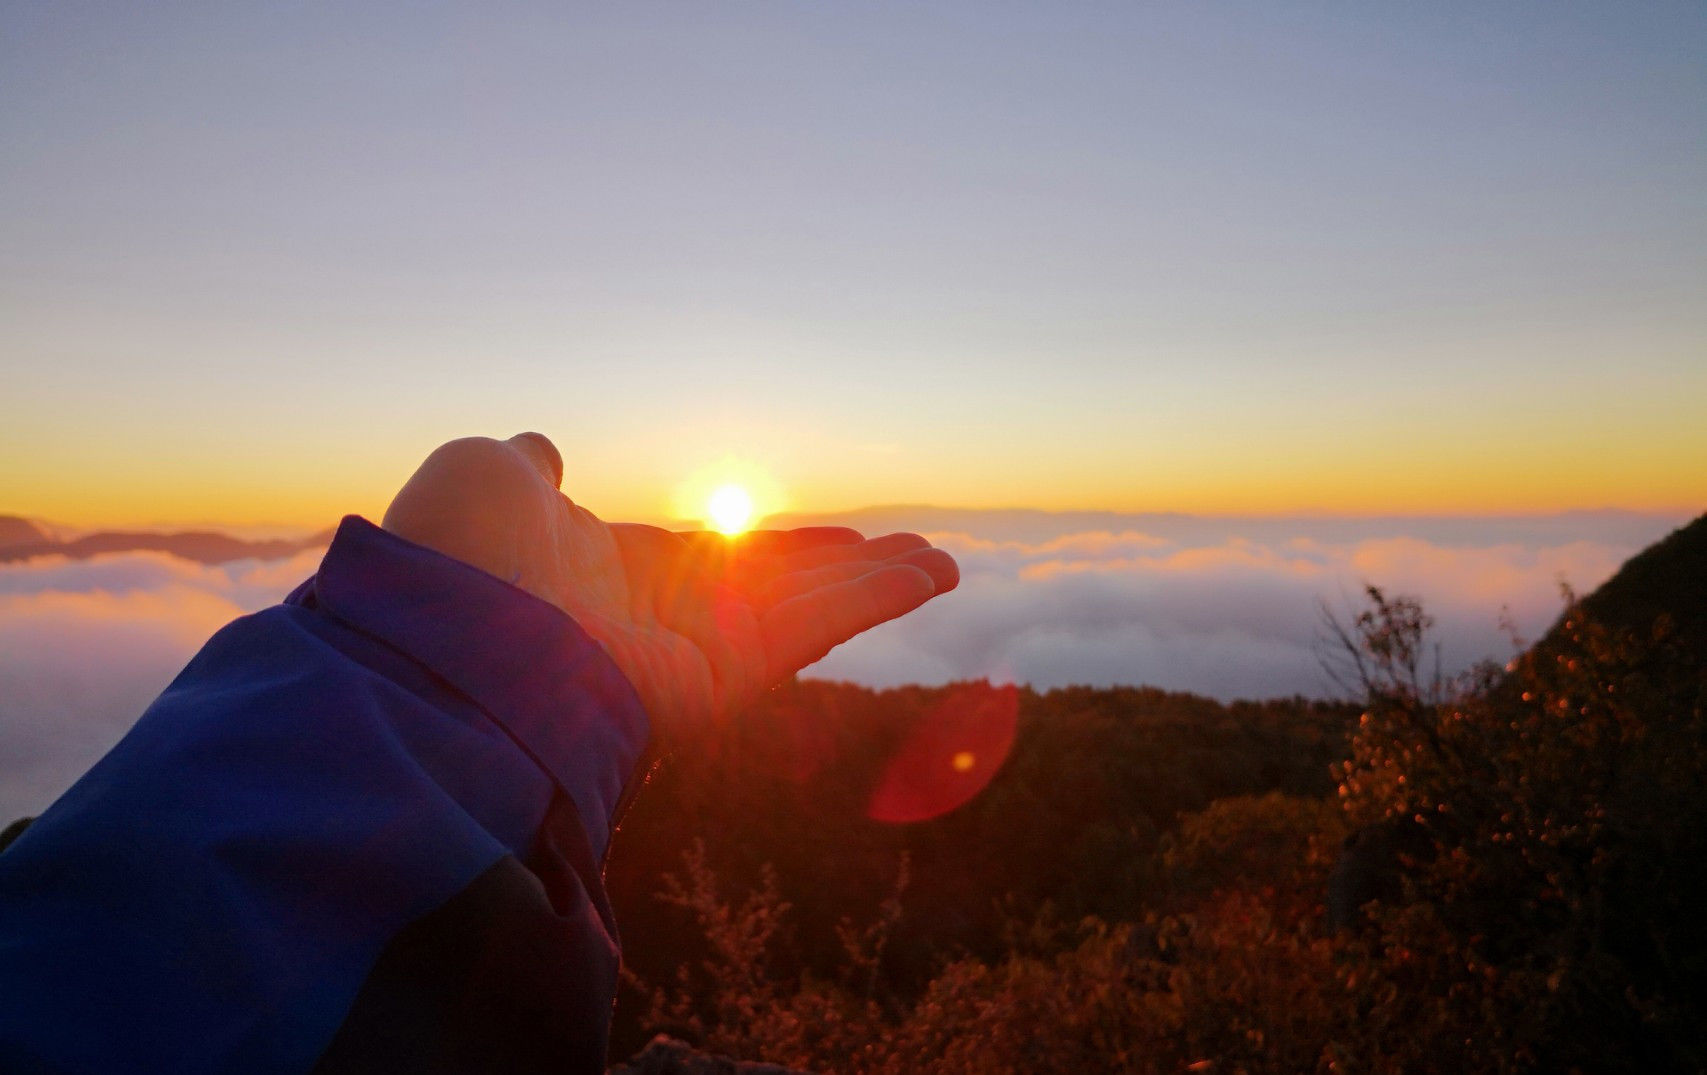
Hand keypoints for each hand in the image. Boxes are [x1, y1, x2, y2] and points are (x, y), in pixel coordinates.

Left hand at [380, 433, 957, 738]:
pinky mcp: (729, 676)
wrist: (447, 640)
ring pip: (811, 608)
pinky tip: (932, 576)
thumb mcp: (488, 478)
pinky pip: (817, 629)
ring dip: (881, 585)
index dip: (774, 545)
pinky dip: (878, 602)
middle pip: (776, 583)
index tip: (822, 537)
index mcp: (611, 565)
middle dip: (840, 570)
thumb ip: (527, 464)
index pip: (712, 551)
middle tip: (903, 553)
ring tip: (945, 563)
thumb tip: (542, 449)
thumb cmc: (459, 560)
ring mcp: (699, 647)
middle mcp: (664, 612)